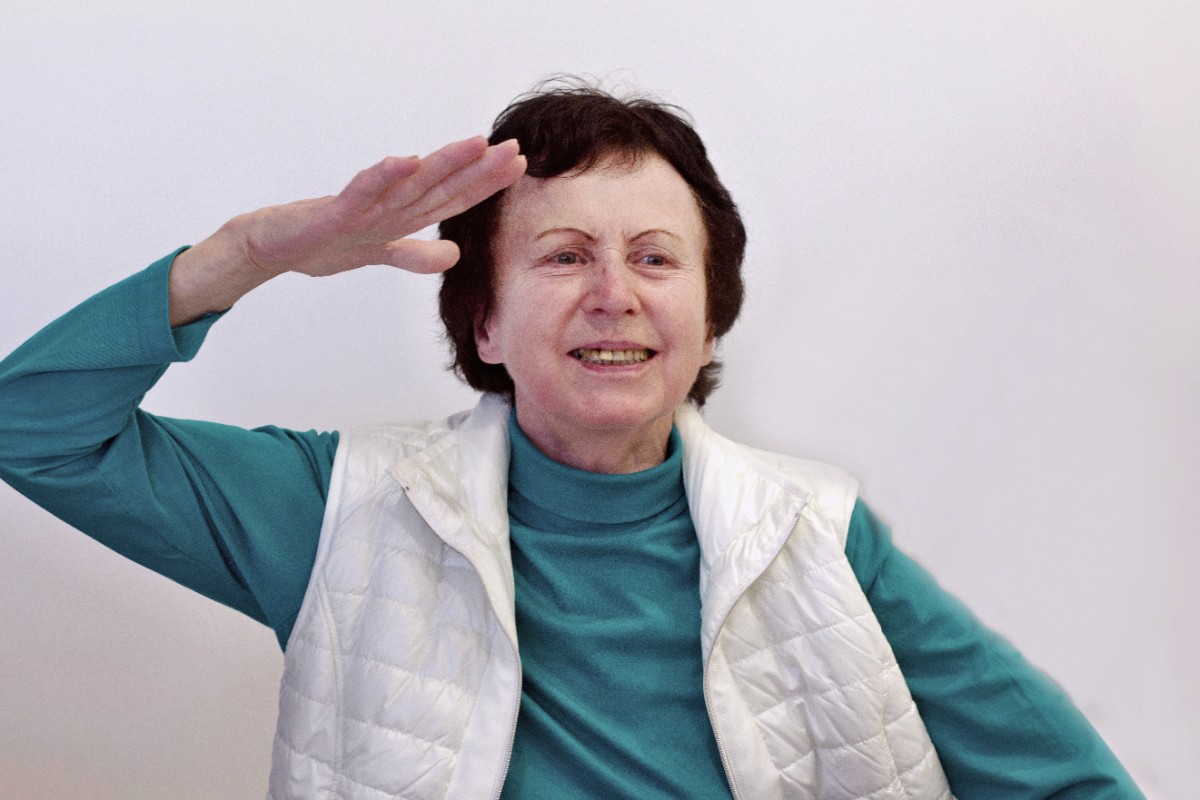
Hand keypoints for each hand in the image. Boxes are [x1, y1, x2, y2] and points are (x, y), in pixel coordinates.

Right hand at [237, 136, 524, 276]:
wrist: (269, 247)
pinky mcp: (333, 214)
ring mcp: (361, 207)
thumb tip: (453, 257)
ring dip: (442, 163)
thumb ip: (414, 255)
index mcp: (400, 216)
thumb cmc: (320, 243)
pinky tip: (405, 161)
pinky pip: (361, 193)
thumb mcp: (377, 254)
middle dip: (477, 169)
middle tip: (513, 149)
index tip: (518, 165)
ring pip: (409, 183)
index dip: (484, 184)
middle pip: (439, 186)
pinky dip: (382, 177)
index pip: (451, 198)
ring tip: (475, 144)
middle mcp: (386, 206)